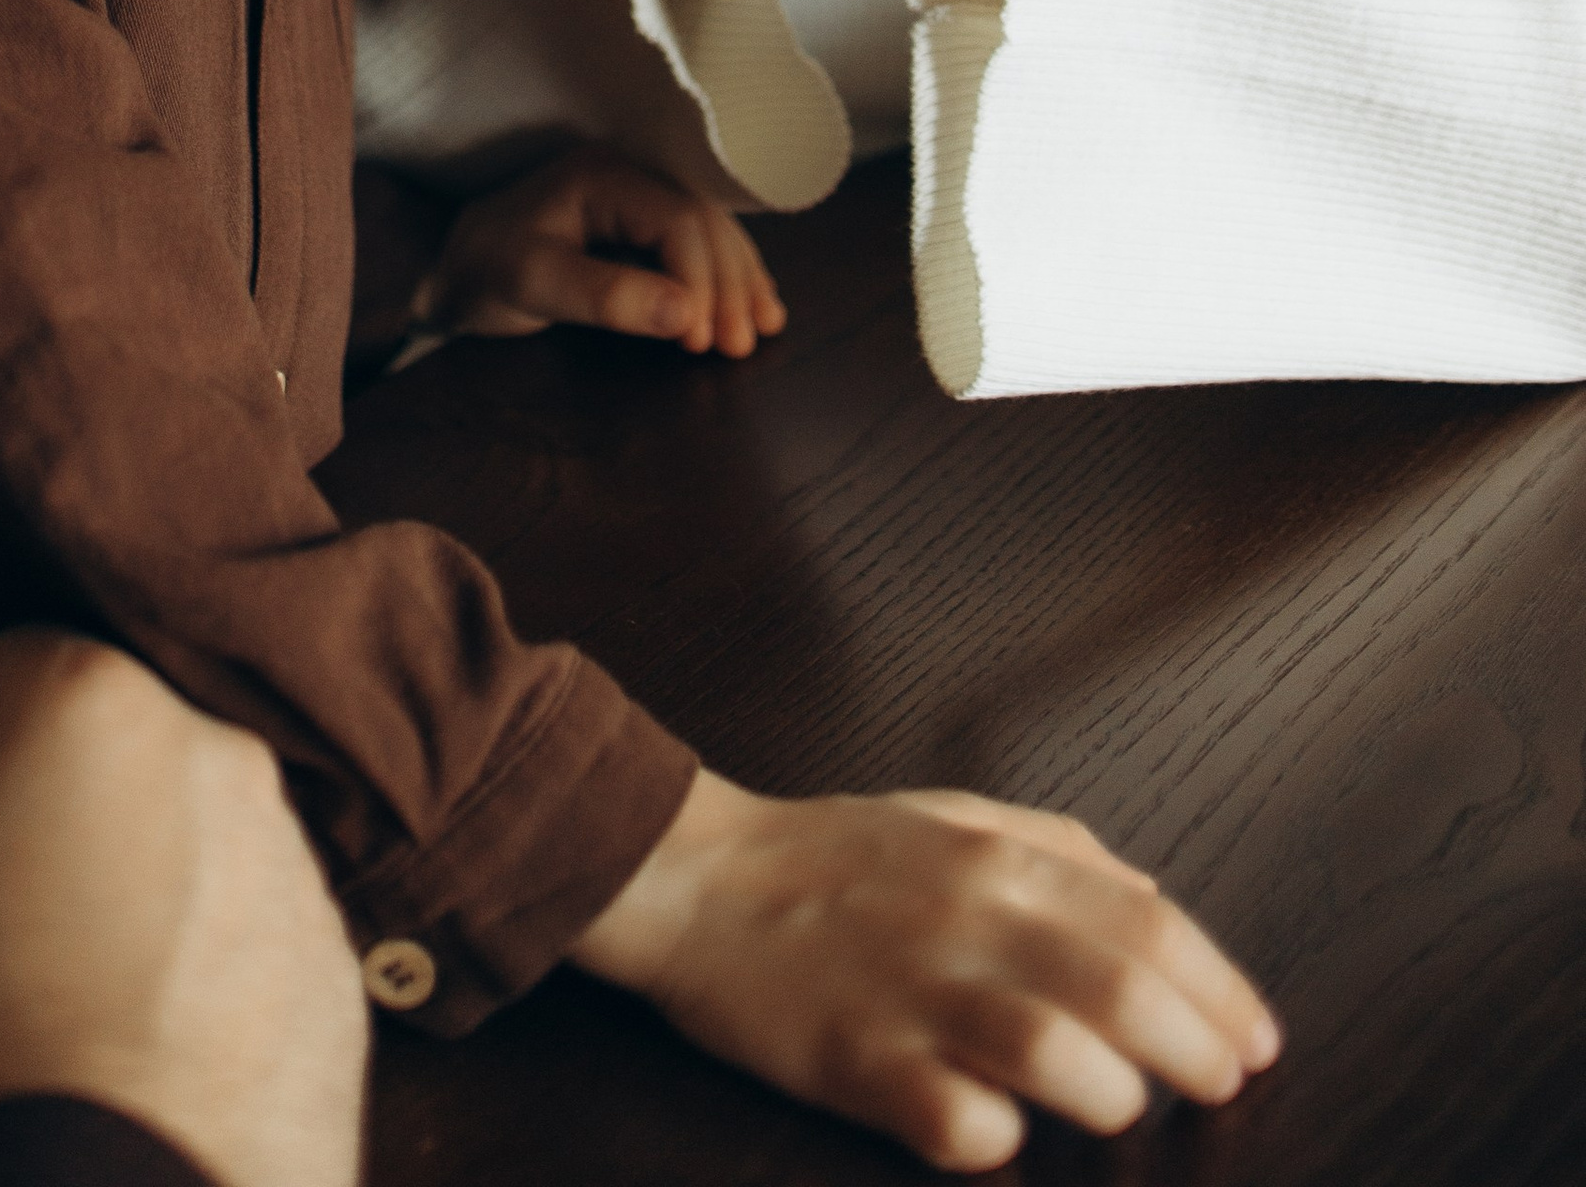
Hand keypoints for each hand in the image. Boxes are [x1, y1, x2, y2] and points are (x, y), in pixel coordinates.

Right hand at [0, 631, 365, 1186]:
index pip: (9, 670)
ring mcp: (294, 876)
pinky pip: (250, 949)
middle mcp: (220, 764)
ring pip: (189, 850)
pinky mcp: (337, 986)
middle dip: (44, 827)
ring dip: (129, 901)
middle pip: (111, 757)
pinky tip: (133, 1068)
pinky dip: (198, 986)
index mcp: (98, 711)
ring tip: (57, 1020)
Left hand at [416, 143, 784, 357]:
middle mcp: (626, 173)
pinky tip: (753, 305)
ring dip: (739, 279)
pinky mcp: (637, 221)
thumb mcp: (533, 285)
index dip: (701, 280)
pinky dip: (726, 275)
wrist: (451, 273)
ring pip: (708, 230)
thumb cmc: (483, 274)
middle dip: (728, 284)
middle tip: (739, 346)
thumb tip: (686, 313)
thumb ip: (605, 296)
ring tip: (762, 329)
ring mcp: (635, 194)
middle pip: (702, 222)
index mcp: (601, 175)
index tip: (703, 340)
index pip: (677, 219)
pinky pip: (695, 242)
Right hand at [571, 766, 1278, 1170]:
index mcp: (995, 856)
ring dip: (1109, 1096)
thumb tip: (1153, 893)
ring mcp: (910, 992)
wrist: (697, 879)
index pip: (1148, 920)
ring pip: (1054, 1052)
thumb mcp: (954, 816)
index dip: (1221, 986)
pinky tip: (1002, 1134)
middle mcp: (965, 917)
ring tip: (1117, 1110)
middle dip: (1196, 1047)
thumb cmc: (835, 854)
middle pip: (1121, 987)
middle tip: (1221, 1085)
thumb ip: (1058, 849)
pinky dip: (997, 1138)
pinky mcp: (855, 1062)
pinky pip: (953, 1120)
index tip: (1257, 1039)